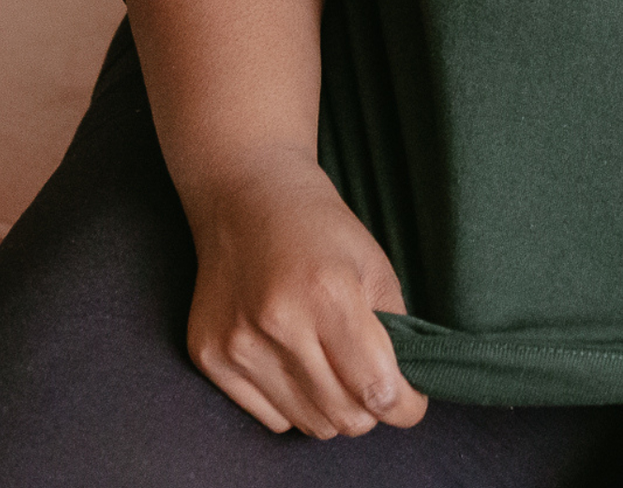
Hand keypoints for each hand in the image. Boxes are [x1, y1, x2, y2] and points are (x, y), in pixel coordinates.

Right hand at [181, 147, 428, 439]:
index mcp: (330, 293)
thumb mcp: (375, 266)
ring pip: (308, 423)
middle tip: (377, 386)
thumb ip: (395, 332)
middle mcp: (279, 324)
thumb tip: (405, 392)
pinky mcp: (210, 358)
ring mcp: (238, 345)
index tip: (412, 402)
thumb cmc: (321, 229)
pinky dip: (294, 404)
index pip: (376, 386)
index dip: (405, 405)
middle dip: (371, 410)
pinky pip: (270, 416)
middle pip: (342, 416)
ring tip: (338, 371)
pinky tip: (298, 364)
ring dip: (333, 410)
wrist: (248, 199)